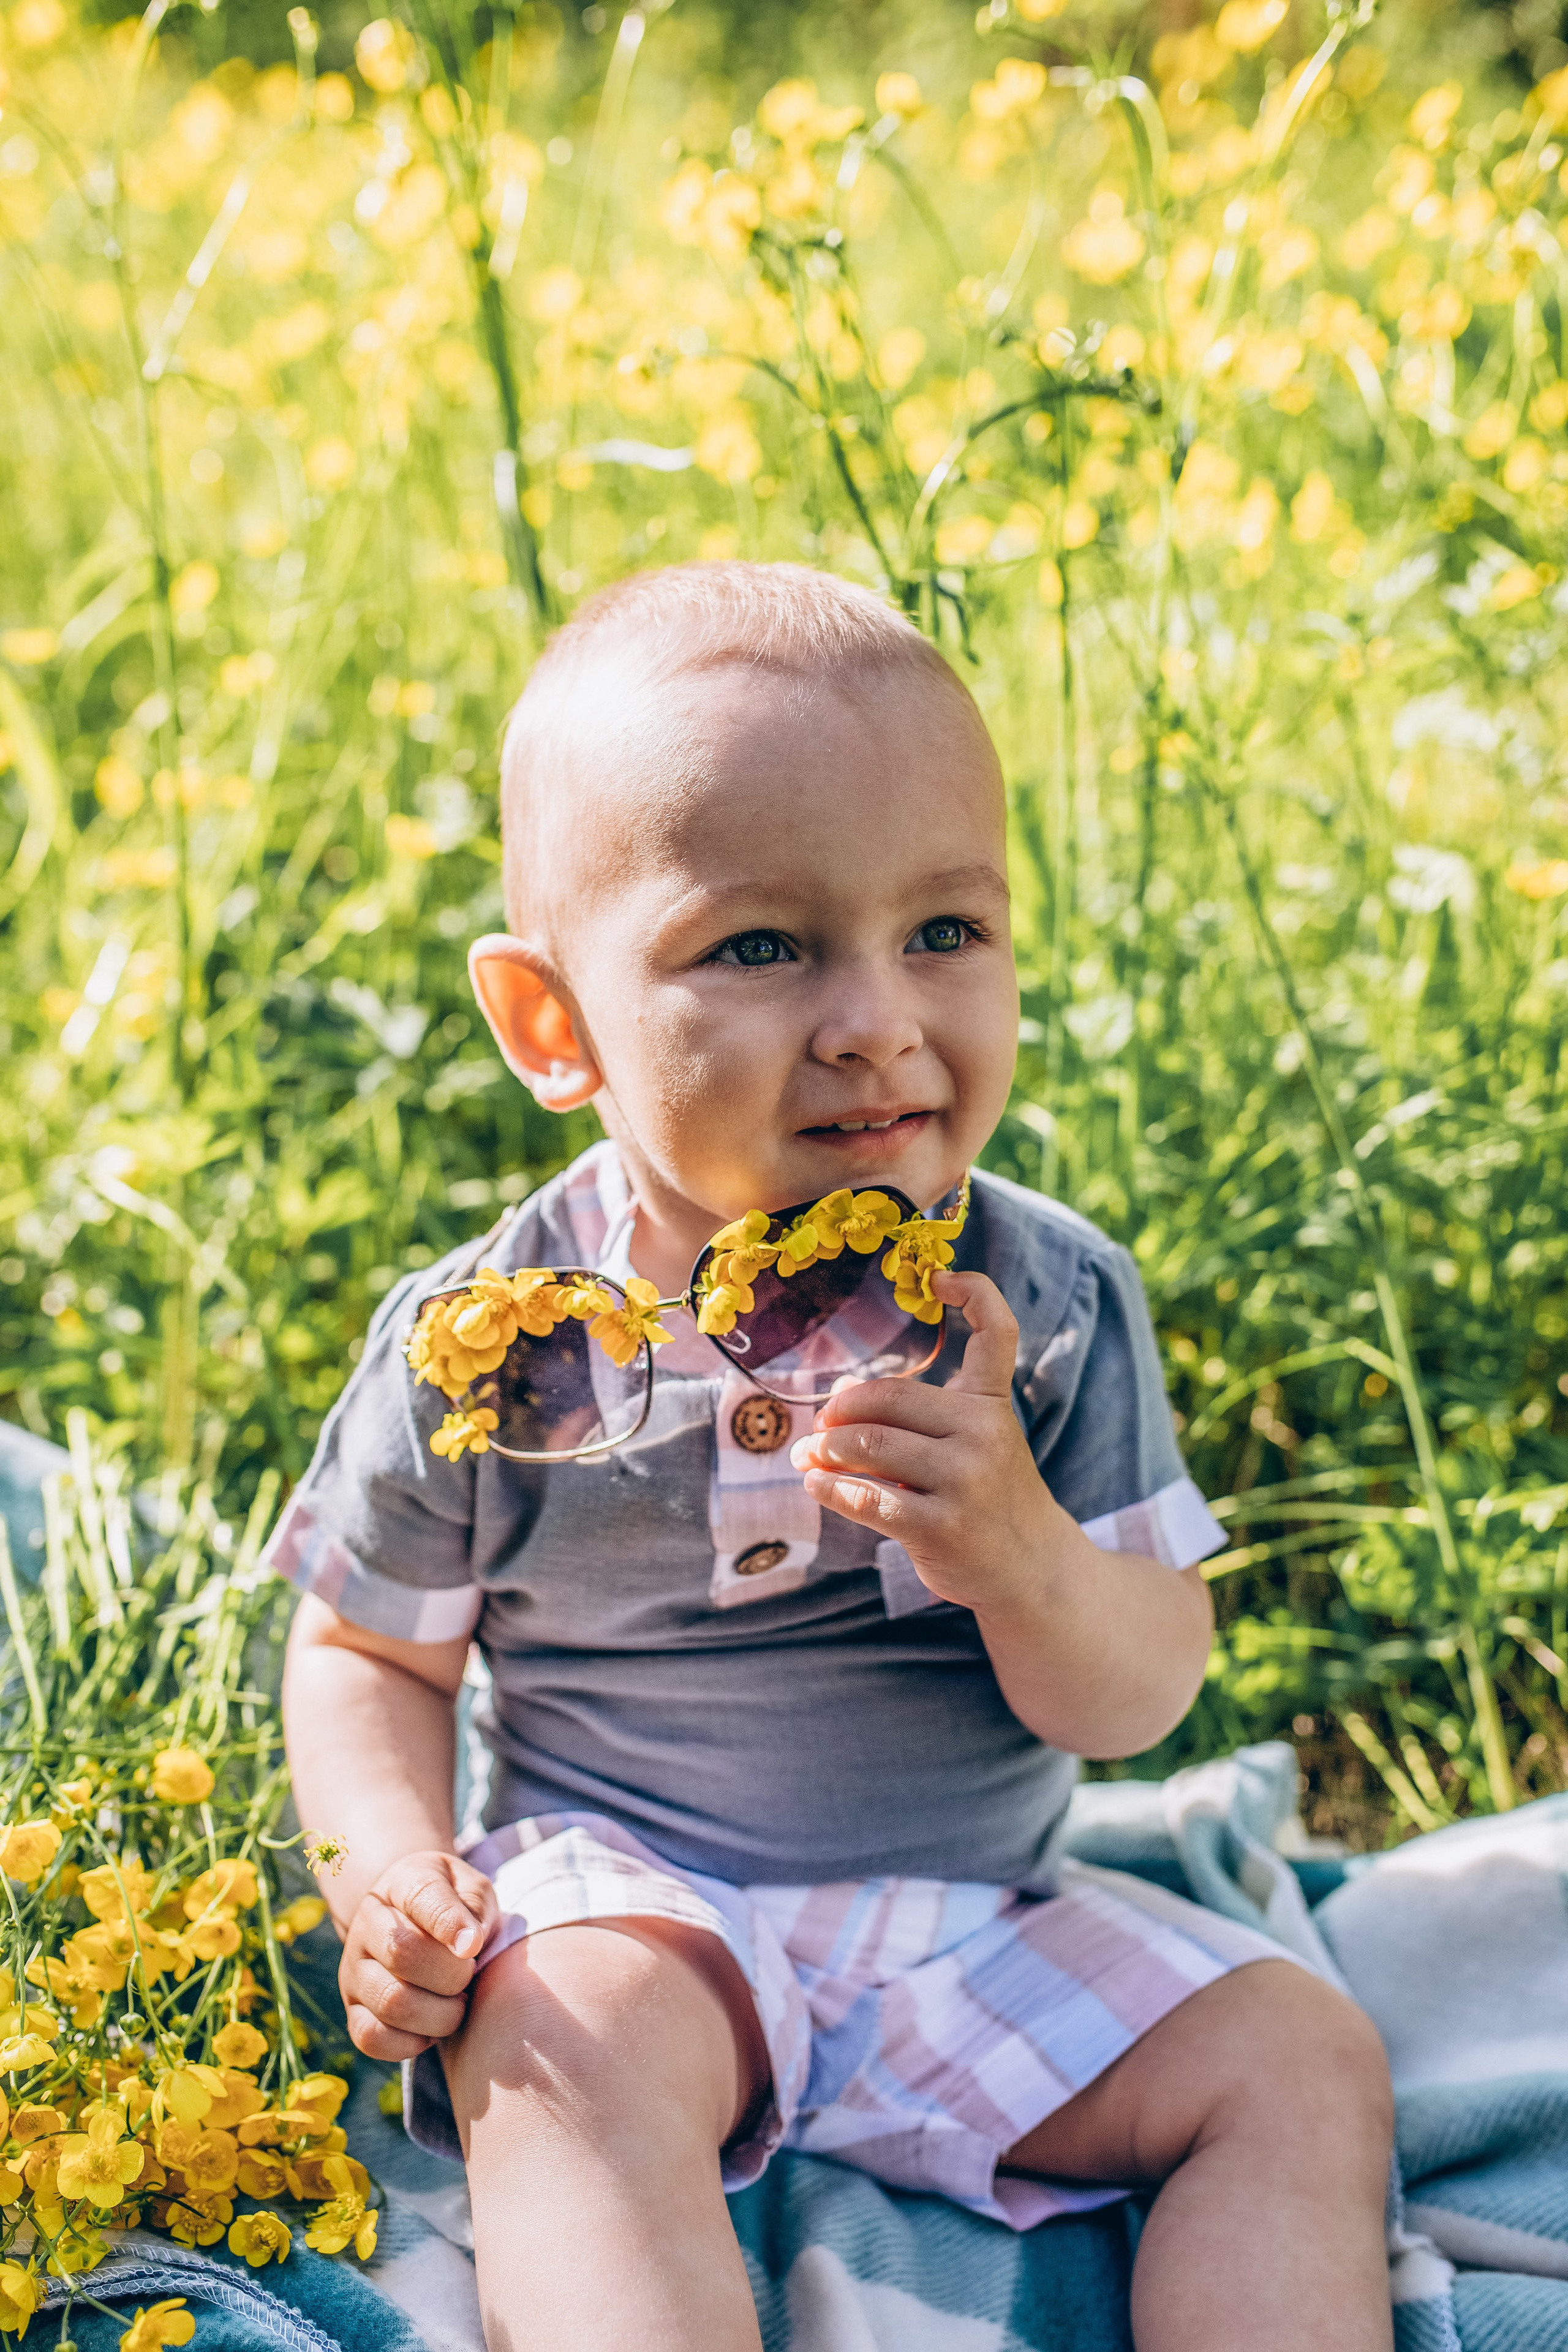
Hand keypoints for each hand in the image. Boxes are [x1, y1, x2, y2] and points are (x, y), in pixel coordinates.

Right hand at [339, 1849, 499, 2061]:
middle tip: (467, 1974)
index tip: (474, 1945)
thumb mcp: (471, 1887)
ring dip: (439, 2014)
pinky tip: (431, 2028)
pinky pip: (370, 2038)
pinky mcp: (353, 2010)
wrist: (412, 1921)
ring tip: (455, 2003)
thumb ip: (475, 1905)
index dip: (451, 1923)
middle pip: (402, 1953)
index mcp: (401, 1883)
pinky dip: (410, 2043)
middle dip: (451, 1974)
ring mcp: (355, 1970)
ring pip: (390, 2002)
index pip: (421, 1896)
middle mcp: (368, 1924)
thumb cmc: (453, 1904)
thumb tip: (467, 1944)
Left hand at [790, 1268, 1060, 1613]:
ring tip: (807, 1457)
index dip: (975, 1293)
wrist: (1031, 1568)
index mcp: (993, 1403)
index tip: (941, 1277)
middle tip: (817, 1426)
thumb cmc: (988, 1496)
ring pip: (869, 1445)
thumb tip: (833, 1406)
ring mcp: (966, 1481)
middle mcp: (985, 1433)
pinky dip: (829, 1488)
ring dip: (825, 1450)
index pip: (997, 1331)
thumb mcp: (975, 1443)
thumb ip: (920, 1416)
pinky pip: (867, 1498)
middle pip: (890, 1398)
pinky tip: (815, 1485)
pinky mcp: (942, 1526)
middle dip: (840, 1410)